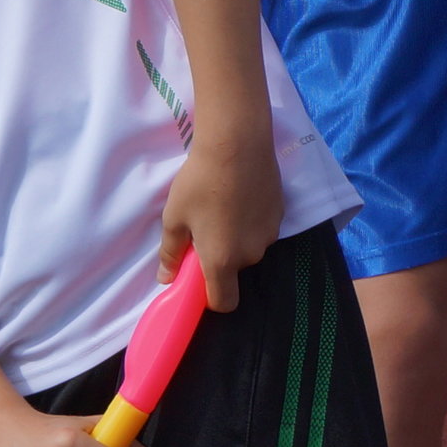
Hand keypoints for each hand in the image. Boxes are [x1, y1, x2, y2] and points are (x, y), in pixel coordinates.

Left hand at [158, 127, 281, 312]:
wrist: (237, 144)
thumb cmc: (199, 183)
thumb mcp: (174, 218)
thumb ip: (170, 253)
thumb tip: (166, 278)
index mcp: (222, 261)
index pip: (224, 302)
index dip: (211, 299)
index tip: (198, 278)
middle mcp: (251, 254)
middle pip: (235, 269)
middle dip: (221, 256)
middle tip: (204, 227)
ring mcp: (270, 234)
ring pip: (250, 247)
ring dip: (237, 237)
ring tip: (224, 205)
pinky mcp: (280, 213)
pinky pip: (262, 227)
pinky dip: (251, 220)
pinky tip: (241, 194)